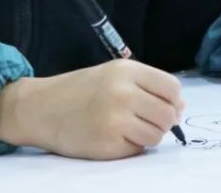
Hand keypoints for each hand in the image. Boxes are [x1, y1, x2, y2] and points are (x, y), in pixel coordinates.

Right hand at [0, 59, 184, 159]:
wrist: (40, 107)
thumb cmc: (80, 90)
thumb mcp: (113, 74)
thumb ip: (146, 85)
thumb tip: (180, 107)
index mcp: (127, 71)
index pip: (172, 88)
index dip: (174, 101)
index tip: (166, 106)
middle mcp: (123, 93)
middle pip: (168, 114)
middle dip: (162, 121)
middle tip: (144, 120)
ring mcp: (115, 120)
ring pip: (156, 135)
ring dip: (147, 136)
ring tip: (127, 128)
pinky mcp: (107, 145)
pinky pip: (136, 150)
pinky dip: (130, 146)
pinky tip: (112, 136)